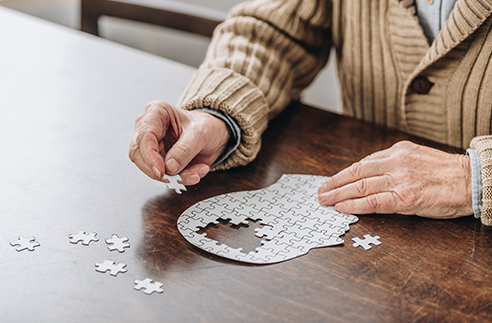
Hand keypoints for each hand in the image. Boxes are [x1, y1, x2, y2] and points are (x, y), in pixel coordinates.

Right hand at [129, 100, 230, 184]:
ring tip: (195, 174)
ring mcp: (153, 146)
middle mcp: (150, 128)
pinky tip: (196, 173)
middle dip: (158, 170)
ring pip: (151, 168)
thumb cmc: (205, 126)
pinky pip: (164, 175)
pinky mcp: (159, 160)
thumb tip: (170, 166)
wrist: (214, 135)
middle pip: (139, 154)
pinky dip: (180, 178)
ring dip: (174, 176)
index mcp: (156, 112)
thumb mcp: (200, 133)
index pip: (144, 137)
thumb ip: (185, 149)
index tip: (161, 171)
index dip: (150, 157)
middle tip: (175, 178)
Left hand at [318, 141, 472, 218]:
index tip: (331, 180)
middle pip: (356, 173)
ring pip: (360, 187)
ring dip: (338, 194)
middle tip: (320, 191)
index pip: (362, 163)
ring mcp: (399, 180)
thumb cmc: (446, 172)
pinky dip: (354, 205)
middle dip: (334, 183)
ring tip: (325, 200)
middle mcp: (395, 163)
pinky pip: (373, 202)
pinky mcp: (405, 198)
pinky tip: (342, 208)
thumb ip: (393, 162)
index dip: (343, 174)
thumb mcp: (417, 157)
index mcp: (397, 151)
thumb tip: (370, 173)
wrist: (473, 180)